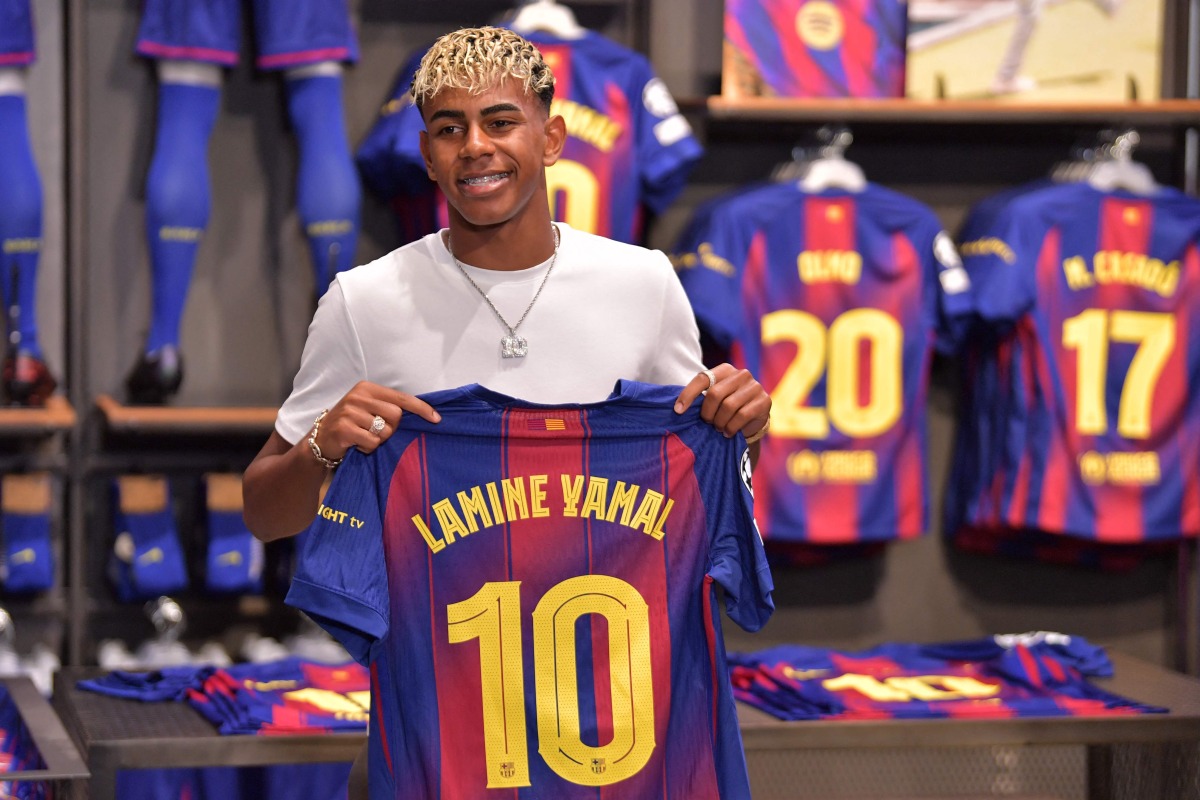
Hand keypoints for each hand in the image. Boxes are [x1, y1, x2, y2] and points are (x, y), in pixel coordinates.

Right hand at [313, 381, 440, 460]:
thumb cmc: (351, 423)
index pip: (401, 397)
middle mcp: (358, 396)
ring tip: (364, 437)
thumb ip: (388, 407)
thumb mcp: (368, 408)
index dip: (421, 408)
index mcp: (367, 388)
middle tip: (376, 431)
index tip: (437, 419)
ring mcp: (349, 412)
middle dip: (392, 429)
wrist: (320, 438)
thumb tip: (422, 413)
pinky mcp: (344, 428)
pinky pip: (372, 443)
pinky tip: (357, 445)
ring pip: (385, 431)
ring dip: (378, 440)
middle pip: (396, 416)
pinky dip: (368, 448)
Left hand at [674, 364, 770, 439]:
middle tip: (707, 422)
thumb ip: (700, 397)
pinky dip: (731, 427)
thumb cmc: (726, 408)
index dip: (688, 395)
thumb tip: (678, 408)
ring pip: (728, 406)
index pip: (702, 378)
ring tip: (718, 428)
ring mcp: (755, 386)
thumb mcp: (713, 399)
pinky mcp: (764, 400)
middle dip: (707, 413)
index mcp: (725, 369)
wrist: (753, 420)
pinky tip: (728, 432)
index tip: (678, 411)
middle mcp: (742, 374)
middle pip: (715, 394)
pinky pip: (742, 416)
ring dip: (719, 422)